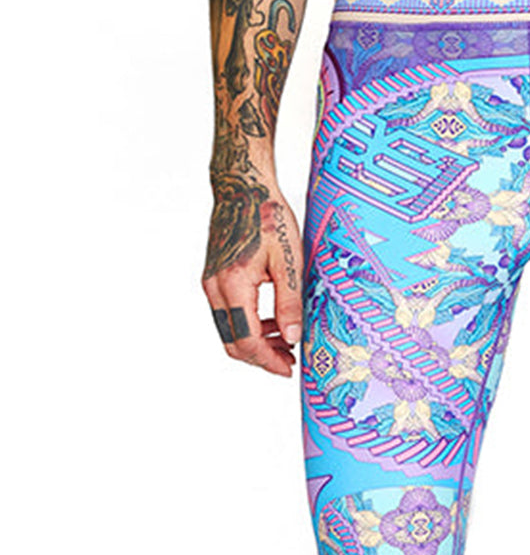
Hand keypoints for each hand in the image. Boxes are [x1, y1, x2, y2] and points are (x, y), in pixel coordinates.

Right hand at [202, 178, 303, 377]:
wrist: (242, 186)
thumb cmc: (268, 216)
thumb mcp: (289, 261)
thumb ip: (290, 303)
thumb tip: (293, 338)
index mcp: (233, 284)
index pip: (247, 340)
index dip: (268, 361)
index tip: (288, 368)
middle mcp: (215, 286)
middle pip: (233, 342)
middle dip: (261, 358)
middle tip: (288, 361)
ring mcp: (210, 282)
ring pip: (228, 331)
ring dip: (255, 343)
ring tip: (285, 343)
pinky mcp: (213, 278)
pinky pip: (227, 314)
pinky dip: (248, 325)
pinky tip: (271, 323)